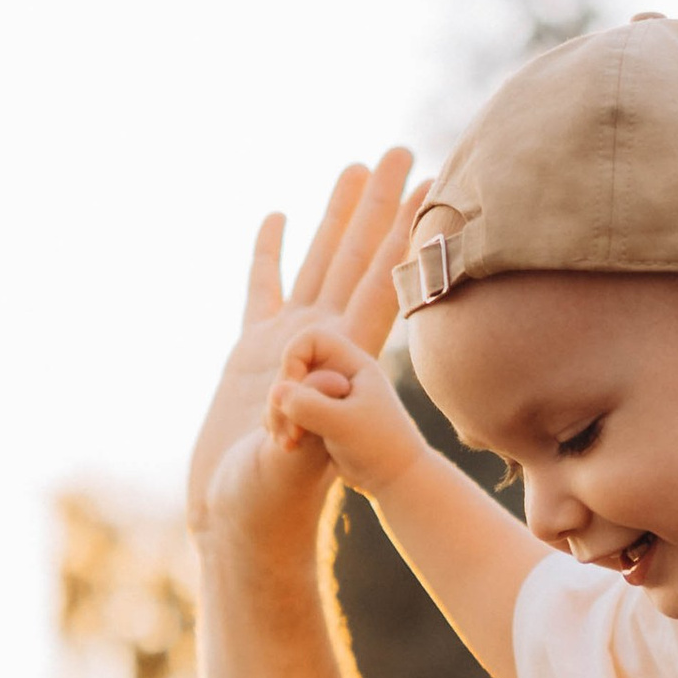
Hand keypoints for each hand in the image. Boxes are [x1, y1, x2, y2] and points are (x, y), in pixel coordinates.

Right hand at [187, 149, 419, 562]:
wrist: (239, 527)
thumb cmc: (266, 506)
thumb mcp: (285, 462)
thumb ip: (295, 420)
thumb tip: (299, 378)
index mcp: (337, 362)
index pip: (380, 283)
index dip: (406, 236)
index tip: (437, 187)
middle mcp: (320, 344)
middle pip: (357, 258)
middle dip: (381, 206)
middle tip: (402, 149)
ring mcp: (286, 345)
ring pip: (319, 262)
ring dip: (338, 215)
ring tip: (355, 164)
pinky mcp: (251, 355)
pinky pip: (263, 288)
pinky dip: (272, 251)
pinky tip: (280, 216)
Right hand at [268, 318, 428, 498]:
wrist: (394, 479)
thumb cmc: (378, 448)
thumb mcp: (343, 425)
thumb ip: (309, 405)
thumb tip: (276, 392)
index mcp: (352, 363)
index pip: (309, 339)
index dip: (293, 360)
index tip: (295, 391)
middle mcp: (339, 373)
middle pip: (292, 366)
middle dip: (282, 397)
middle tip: (290, 433)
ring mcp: (328, 395)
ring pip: (287, 391)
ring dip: (278, 415)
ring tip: (288, 444)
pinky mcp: (320, 416)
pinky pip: (289, 410)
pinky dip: (283, 426)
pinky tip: (290, 448)